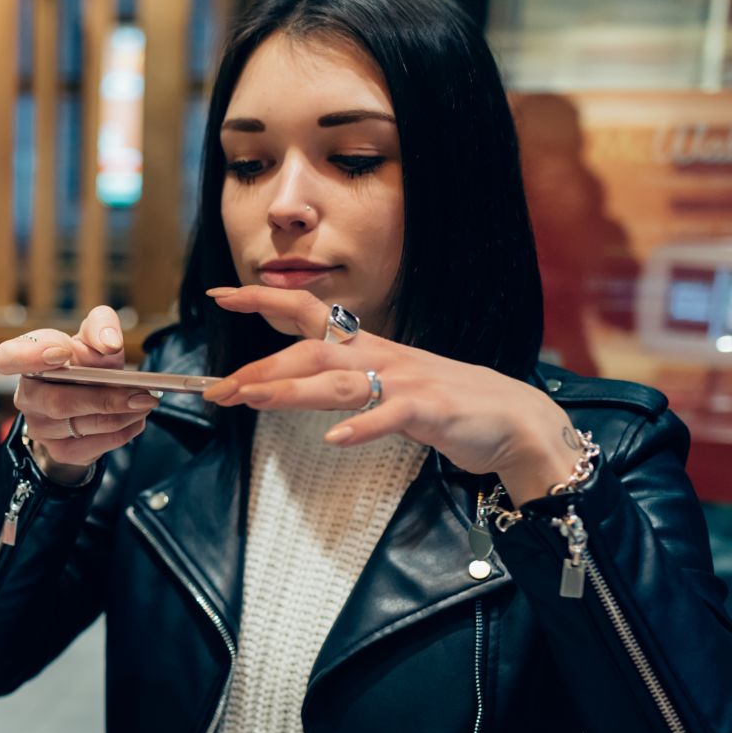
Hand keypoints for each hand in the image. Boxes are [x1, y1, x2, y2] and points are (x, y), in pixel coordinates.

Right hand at [0, 304, 158, 471]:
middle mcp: (27, 396)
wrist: (83, 405)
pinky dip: (122, 432)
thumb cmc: (84, 364)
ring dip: (121, 414)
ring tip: (146, 402)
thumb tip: (109, 343)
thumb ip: (100, 327)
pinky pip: (93, 446)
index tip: (63, 353)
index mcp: (24, 360)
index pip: (8, 358)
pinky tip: (136, 420)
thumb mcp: (92, 338)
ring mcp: (40, 428)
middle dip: (105, 397)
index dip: (31, 356)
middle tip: (142, 393)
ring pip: (81, 424)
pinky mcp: (60, 451)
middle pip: (59, 401)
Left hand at [202, 286, 578, 503]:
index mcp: (367, 346)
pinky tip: (335, 438)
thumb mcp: (385, 383)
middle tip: (220, 390)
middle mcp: (381, 356)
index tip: (219, 294)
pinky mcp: (431, 410)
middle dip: (261, 367)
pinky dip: (362, 426)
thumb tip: (292, 375)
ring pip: (338, 381)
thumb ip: (341, 377)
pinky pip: (390, 415)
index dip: (263, 298)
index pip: (307, 312)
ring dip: (292, 389)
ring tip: (252, 400)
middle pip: (311, 350)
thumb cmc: (444, 404)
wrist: (513, 420)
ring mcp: (405, 381)